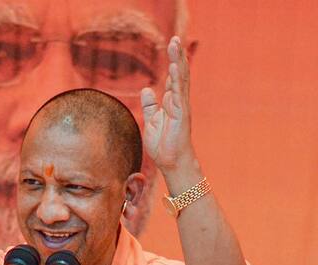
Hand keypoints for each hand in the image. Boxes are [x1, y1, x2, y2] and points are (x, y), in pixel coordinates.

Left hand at [140, 36, 193, 173]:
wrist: (170, 161)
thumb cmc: (162, 145)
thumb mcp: (151, 121)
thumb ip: (150, 106)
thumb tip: (146, 89)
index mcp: (171, 103)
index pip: (173, 78)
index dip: (172, 62)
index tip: (171, 46)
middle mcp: (178, 102)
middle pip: (178, 74)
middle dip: (177, 56)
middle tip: (175, 39)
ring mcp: (181, 107)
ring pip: (180, 80)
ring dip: (178, 62)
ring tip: (176, 44)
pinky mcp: (181, 114)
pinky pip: (178, 93)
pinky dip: (176, 79)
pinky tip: (174, 66)